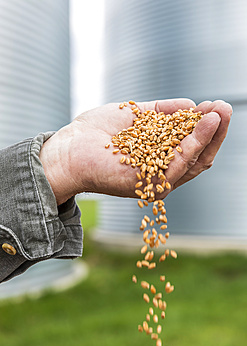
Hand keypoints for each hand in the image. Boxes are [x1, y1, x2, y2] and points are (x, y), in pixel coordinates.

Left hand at [39, 99, 231, 204]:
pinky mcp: (147, 187)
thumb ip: (163, 112)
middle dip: (214, 132)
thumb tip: (191, 105)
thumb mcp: (137, 115)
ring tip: (219, 113)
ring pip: (193, 162)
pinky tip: (203, 126)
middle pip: (198, 156)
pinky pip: (176, 167)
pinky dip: (192, 146)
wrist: (70, 148)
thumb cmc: (97, 133)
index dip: (205, 126)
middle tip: (225, 108)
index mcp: (159, 157)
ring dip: (209, 137)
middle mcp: (161, 172)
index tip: (215, 106)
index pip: (191, 145)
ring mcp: (155, 181)